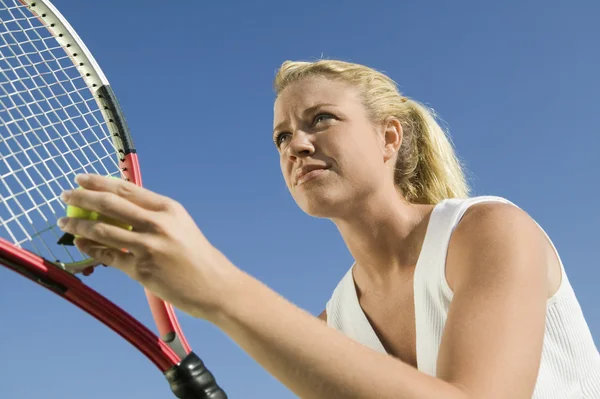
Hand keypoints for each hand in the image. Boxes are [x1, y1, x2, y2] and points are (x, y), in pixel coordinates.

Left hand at [57, 174, 236, 319]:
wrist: (215, 285)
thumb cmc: (197, 256)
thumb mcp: (180, 226)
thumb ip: (153, 215)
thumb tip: (120, 208)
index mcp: (168, 208)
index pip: (126, 188)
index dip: (99, 181)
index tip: (80, 179)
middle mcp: (158, 223)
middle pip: (109, 204)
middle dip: (82, 197)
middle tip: (65, 196)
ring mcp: (149, 246)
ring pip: (103, 230)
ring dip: (78, 224)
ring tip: (65, 222)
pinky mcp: (142, 269)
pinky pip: (108, 257)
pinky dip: (90, 249)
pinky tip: (80, 244)